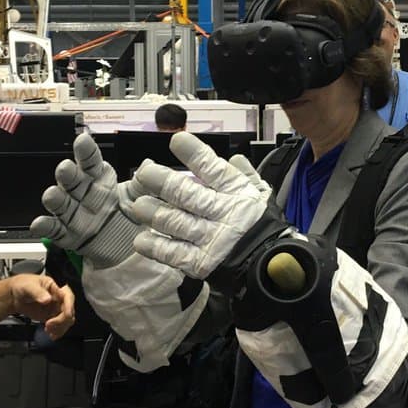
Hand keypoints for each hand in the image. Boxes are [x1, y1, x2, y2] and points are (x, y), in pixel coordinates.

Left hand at [10, 274, 75, 338]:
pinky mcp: (51, 318)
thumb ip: (38, 292)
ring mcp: (55, 309)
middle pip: (69, 311)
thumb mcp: (29, 286)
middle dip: (61, 320)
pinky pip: (59, 326)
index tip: (66, 315)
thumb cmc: (23, 286)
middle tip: (49, 325)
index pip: (68, 296)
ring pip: (66, 320)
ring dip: (60, 328)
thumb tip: (48, 299)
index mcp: (56, 288)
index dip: (69, 306)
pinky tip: (51, 335)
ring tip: (48, 330)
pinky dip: (57, 332)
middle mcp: (58, 299)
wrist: (14, 296)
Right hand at [31, 133, 139, 267]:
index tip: (83, 140)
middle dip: (67, 173)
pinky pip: (54, 230)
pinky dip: (45, 227)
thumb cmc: (126, 215)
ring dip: (55, 198)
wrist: (126, 247)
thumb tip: (150, 166)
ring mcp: (74, 213)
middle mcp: (83, 193)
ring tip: (52, 195)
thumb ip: (142, 184)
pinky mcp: (68, 235)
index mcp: (99, 179)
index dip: (86, 151)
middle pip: (72, 180)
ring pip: (60, 203)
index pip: (91, 161)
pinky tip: (38, 224)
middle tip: (66, 168)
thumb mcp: (136, 198)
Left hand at [131, 131, 285, 282]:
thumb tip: (235, 158)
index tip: (176, 141)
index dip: (194, 153)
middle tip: (144, 173)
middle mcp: (221, 213)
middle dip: (161, 181)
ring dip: (153, 213)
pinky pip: (173, 253)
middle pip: (185, 194)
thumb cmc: (261, 227)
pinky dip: (156, 247)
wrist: (269, 266)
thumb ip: (246, 175)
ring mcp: (210, 239)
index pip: (213, 169)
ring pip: (174, 222)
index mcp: (236, 193)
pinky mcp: (200, 263)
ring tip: (139, 206)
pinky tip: (142, 240)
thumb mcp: (261, 196)